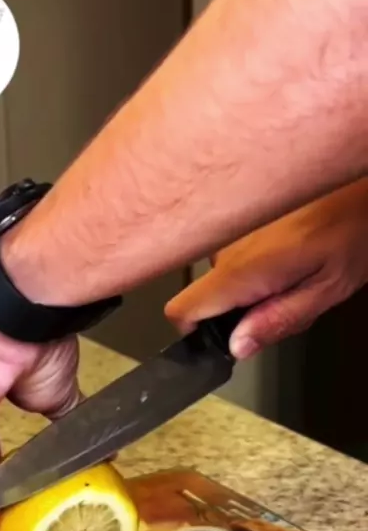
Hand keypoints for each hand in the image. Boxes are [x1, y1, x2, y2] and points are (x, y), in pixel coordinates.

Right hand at [165, 178, 367, 358]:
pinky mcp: (239, 218)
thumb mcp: (326, 291)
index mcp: (242, 270)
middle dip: (237, 311)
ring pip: (222, 276)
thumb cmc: (353, 228)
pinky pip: (234, 253)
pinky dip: (256, 262)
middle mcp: (226, 248)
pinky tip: (289, 254)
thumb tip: (237, 346)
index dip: (194, 333)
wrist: (360, 185)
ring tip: (294, 273)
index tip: (222, 340)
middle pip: (205, 298)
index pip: (181, 310)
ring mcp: (230, 230)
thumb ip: (277, 321)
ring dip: (251, 285)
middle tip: (283, 298)